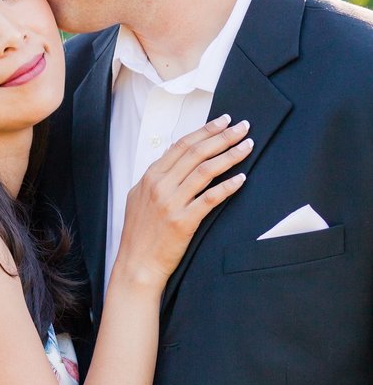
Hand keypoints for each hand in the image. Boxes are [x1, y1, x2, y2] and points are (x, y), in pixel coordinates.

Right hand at [116, 114, 249, 288]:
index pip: (181, 145)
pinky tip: (241, 178)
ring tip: (247, 146)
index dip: (204, 130)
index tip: (223, 121)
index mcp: (149, 178)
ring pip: (205, 171)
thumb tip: (174, 157)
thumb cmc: (139, 233)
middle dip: (222, 136)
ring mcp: (171, 203)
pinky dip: (227, 186)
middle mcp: (159, 186)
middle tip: (242, 127)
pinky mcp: (183, 221)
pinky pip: (209, 198)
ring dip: (229, 155)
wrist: (137, 263)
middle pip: (196, 153)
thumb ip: (157, 178)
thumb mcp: (139, 198)